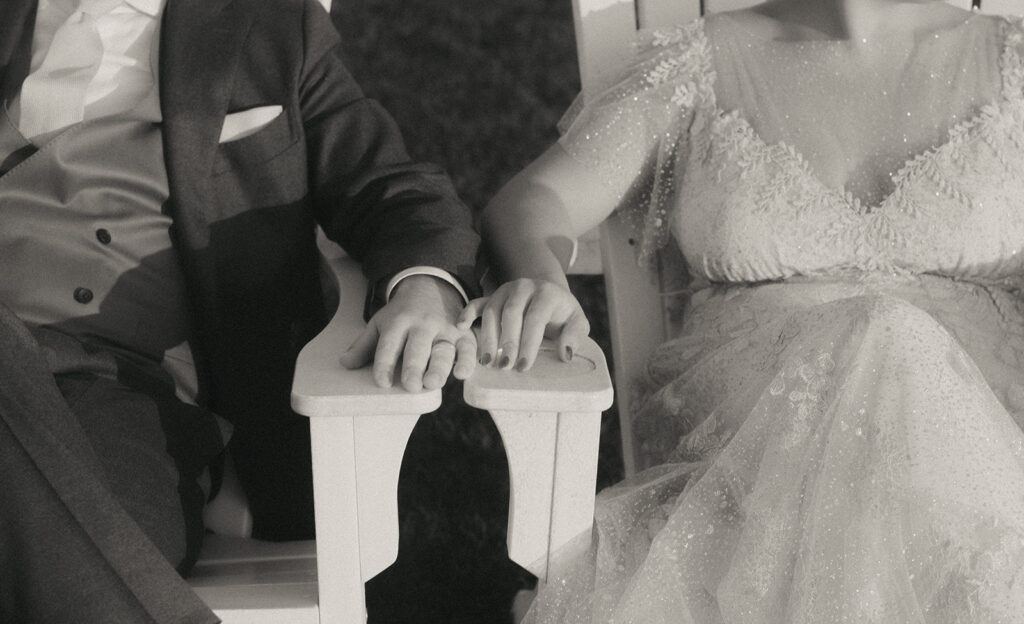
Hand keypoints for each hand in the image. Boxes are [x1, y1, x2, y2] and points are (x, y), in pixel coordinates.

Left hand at [340, 275, 475, 390]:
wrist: (430, 288)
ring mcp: (444, 329)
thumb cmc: (402, 314)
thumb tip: (345, 363)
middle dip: (414, 367)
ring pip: (443, 350)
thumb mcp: (380, 323)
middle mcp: (422, 325)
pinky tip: (461, 374)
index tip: (383, 382)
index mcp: (398, 322)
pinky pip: (467, 348)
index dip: (385, 363)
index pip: (389, 344)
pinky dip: (467, 361)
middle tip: (411, 386)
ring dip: (439, 367)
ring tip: (432, 383)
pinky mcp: (463, 335)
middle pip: (417, 348)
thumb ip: (364, 345)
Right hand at [457, 278, 588, 371]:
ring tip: (486, 361)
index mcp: (546, 293)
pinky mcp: (492, 296)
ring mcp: (505, 290)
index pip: (536, 317)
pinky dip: (467, 313)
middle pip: (511, 313)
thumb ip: (575, 336)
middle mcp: (524, 288)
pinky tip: (460, 327)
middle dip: (507, 342)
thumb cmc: (562, 314)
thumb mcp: (577, 322)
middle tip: (504, 366)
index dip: (529, 342)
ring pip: (492, 311)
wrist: (547, 293)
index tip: (524, 366)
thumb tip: (566, 355)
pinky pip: (476, 302)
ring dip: (488, 337)